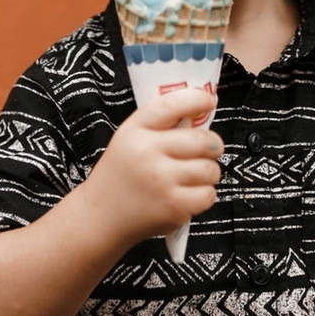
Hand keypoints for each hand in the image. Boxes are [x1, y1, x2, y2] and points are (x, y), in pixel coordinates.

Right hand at [80, 88, 223, 248]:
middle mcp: (147, 152)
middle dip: (213, 144)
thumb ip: (159, 125)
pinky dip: (204, 195)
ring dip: (209, 172)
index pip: (172, 105)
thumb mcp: (128, 139)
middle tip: (209, 149)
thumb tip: (200, 112)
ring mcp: (161, 181)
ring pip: (210, 169)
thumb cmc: (120, 175)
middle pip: (202, 140)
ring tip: (193, 176)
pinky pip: (208, 194)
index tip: (209, 101)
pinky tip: (188, 194)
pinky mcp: (173, 206)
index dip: (197, 99)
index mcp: (135, 131)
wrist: (100, 216)